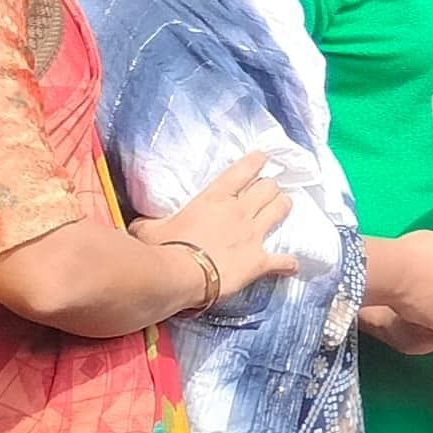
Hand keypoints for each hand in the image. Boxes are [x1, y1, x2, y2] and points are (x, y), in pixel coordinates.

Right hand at [131, 154, 299, 306]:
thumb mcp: (148, 229)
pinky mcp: (259, 261)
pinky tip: (292, 266)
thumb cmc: (163, 248)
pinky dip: (288, 263)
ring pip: (280, 210)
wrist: (179, 275)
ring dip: (283, 208)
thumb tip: (139, 227)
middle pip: (269, 187)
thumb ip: (149, 223)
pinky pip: (282, 261)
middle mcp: (239, 210)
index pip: (242, 170)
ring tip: (283, 208)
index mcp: (215, 198)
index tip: (264, 157)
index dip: (256, 162)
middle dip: (271, 187)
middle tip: (269, 190)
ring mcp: (253, 234)